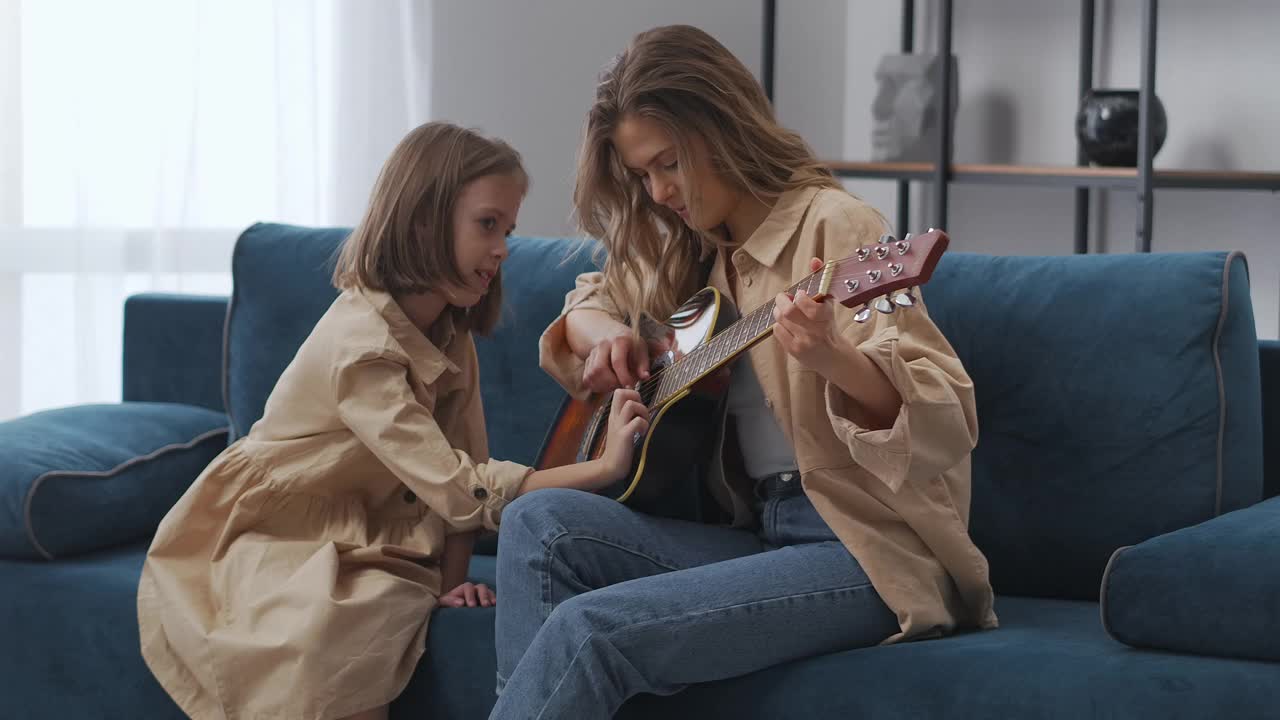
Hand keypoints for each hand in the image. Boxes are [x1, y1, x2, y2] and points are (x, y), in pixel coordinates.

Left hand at [439, 582, 494, 608]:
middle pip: (481, 588)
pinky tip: (497, 608)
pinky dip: (496, 602)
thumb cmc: (448, 604)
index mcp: (464, 588)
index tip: (471, 606)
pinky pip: (493, 599)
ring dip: (491, 598)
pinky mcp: (488, 602)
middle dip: (483, 596)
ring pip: (489, 592)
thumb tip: (461, 603)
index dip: (470, 595)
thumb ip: (450, 601)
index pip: (468, 587)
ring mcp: (483, 595)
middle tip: (485, 605)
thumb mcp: (445, 602)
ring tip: (493, 605)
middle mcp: (475, 590)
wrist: (452, 610)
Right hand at [584, 333, 651, 392]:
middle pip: (599, 369)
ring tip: (615, 385)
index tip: (629, 386)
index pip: (617, 361)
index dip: (623, 377)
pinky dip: (596, 386)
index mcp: (619, 341)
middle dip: (611, 382)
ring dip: (603, 385)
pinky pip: (586, 379)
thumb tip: (645, 376)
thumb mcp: (642, 350)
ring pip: (591, 375)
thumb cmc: (631, 346)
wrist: (615, 336)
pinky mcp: (587, 362)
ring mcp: (593, 353)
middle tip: (621, 385)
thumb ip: (643, 364)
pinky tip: (607, 384)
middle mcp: (603, 345)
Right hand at [602, 389, 649, 480]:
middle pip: (621, 392)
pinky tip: (642, 434)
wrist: (610, 467)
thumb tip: (638, 406)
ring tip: (643, 424)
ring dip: (643, 412)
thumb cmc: (619, 449)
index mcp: (614, 415)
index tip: (639, 406)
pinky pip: (637, 421)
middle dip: (636, 396)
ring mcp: (619, 426)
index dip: (632, 392)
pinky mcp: (624, 435)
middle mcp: (615, 417)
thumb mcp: (621, 428)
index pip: (619, 391)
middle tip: (641, 411)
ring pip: (631, 405)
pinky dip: (644, 425)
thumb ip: (627, 417)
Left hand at [772, 257, 847, 374]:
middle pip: (788, 312)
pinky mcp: (793, 351)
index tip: (800, 294)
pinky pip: (777, 331)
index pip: (809, 306)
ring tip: (785, 310)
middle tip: (784, 298)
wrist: (832, 356)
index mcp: (826, 317)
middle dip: (782, 300)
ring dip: (779, 311)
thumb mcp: (828, 303)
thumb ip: (821, 280)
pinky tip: (786, 324)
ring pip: (780, 319)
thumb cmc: (827, 325)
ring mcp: (803, 343)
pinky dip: (779, 323)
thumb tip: (814, 260)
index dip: (800, 297)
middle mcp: (815, 331)